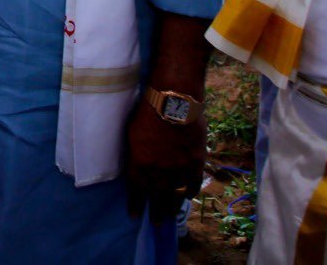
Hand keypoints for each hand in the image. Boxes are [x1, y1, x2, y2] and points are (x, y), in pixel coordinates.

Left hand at [124, 96, 205, 222]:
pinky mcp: (195, 163)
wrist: (173, 102)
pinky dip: (189, 192)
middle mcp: (157, 171)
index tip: (134, 215)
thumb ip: (136, 152)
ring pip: (174, 194)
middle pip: (156, 197)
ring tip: (170, 215)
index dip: (135, 203)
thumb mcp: (132, 133)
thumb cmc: (148, 112)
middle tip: (155, 223)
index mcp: (139, 163)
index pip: (136, 189)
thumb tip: (138, 163)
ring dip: (172, 206)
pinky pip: (192, 184)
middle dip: (155, 212)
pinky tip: (186, 197)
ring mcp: (177, 169)